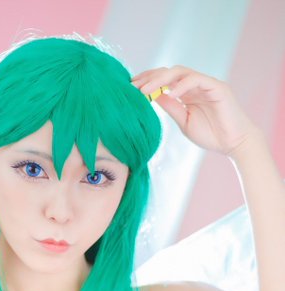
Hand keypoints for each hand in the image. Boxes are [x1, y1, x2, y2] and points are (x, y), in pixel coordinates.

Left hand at [131, 66, 259, 155]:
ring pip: (180, 72)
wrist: (234, 144)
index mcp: (186, 92)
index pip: (164, 80)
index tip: (130, 89)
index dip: (147, 82)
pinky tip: (169, 93)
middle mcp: (195, 84)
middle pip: (169, 73)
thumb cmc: (211, 135)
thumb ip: (171, 107)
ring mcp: (206, 83)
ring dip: (160, 80)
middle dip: (149, 78)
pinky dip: (181, 85)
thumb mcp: (184, 121)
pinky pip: (196, 80)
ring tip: (145, 91)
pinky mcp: (217, 87)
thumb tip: (152, 96)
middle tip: (132, 87)